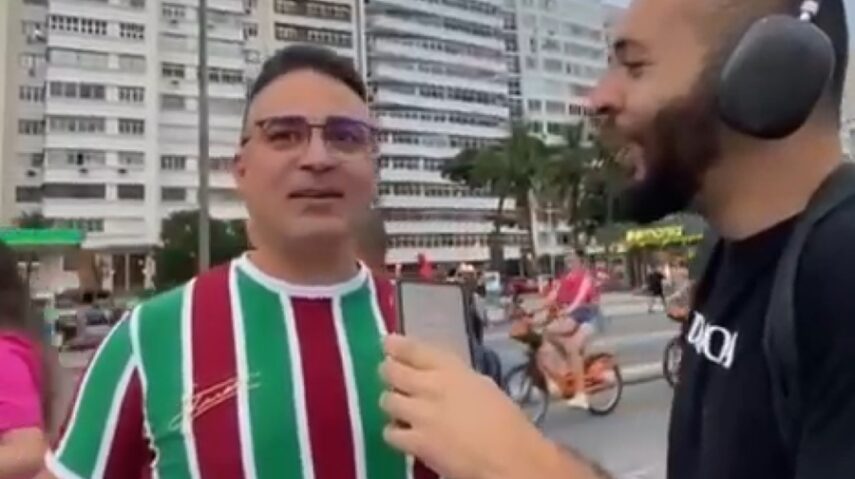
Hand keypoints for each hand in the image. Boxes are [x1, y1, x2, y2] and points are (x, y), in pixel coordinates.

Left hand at [379, 335, 587, 478]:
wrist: (510, 457)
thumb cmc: (506, 421)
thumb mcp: (483, 386)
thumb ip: (456, 379)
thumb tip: (439, 379)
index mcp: (452, 370)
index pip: (413, 349)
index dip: (395, 345)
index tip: (388, 344)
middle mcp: (431, 386)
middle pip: (392, 371)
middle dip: (388, 372)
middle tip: (390, 376)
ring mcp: (420, 414)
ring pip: (387, 400)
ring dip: (392, 402)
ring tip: (400, 408)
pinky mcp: (416, 442)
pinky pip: (390, 432)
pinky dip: (394, 432)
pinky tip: (404, 433)